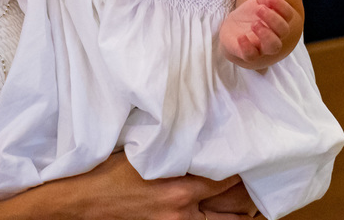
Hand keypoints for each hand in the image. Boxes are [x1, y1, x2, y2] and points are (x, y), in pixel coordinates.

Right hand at [65, 153, 252, 219]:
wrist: (83, 201)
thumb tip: (200, 132)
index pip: (227, 179)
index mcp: (179, 188)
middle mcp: (183, 212)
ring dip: (238, 212)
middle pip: (234, 208)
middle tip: (260, 178)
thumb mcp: (143, 152)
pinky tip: (223, 211)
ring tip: (249, 199)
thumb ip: (176, 148)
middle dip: (249, 194)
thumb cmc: (108, 172)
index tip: (253, 153)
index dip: (244, 167)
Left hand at [219, 0, 293, 67]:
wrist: (231, 30)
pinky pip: (251, 56)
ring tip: (254, 24)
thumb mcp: (255, 3)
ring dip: (266, 34)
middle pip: (283, 31)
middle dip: (273, 18)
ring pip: (273, 47)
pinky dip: (247, 47)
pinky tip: (241, 37)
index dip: (282, 5)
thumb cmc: (248, 16)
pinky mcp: (247, 55)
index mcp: (278, 22)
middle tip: (259, 9)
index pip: (288, 15)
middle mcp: (274, 36)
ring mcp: (262, 47)